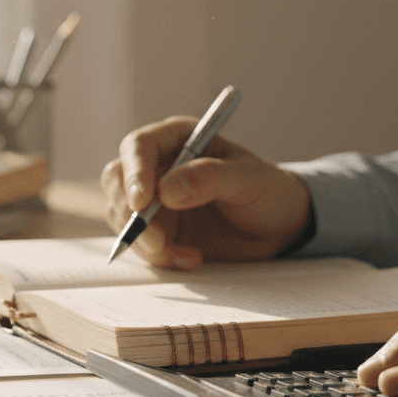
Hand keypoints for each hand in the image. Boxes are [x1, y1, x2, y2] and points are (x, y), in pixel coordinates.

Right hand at [99, 115, 311, 268]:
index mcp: (180, 139)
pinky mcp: (158, 229)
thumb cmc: (268, 191)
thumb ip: (210, 178)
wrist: (279, 227)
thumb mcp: (249, 180)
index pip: (139, 146)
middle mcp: (159, 166)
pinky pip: (140, 243)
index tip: (142, 202)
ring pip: (121, 215)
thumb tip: (168, 189)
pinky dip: (159, 256)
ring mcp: (154, 199)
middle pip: (118, 180)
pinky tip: (191, 258)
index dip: (134, 173)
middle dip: (130, 214)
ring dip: (144, 241)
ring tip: (184, 253)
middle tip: (157, 240)